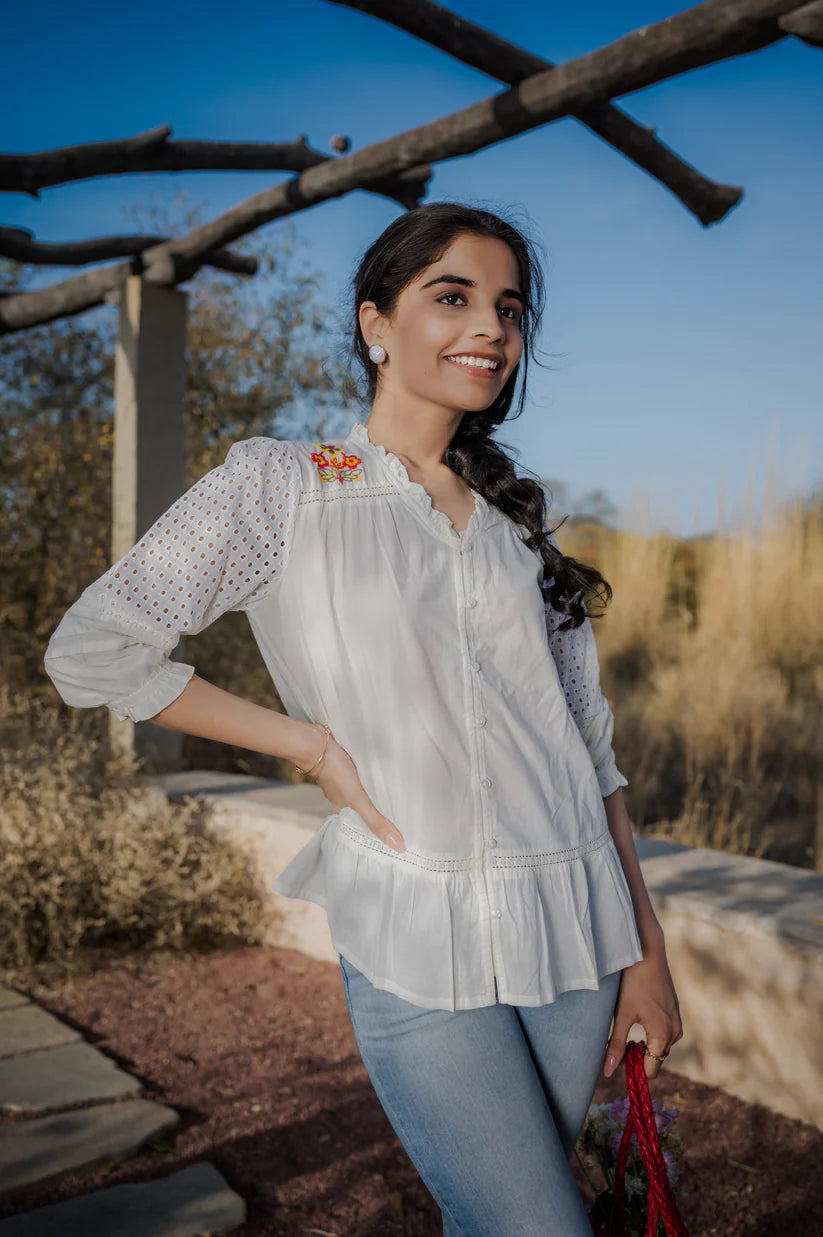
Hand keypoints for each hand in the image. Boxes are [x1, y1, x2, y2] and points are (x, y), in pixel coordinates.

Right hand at [313, 732, 406, 852]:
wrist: (320, 746)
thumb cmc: (336, 773)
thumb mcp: (358, 801)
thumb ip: (375, 821)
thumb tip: (397, 845)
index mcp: (345, 815)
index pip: (365, 833)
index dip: (380, 839)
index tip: (400, 846)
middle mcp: (346, 804)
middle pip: (367, 817)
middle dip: (383, 823)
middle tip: (407, 830)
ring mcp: (347, 789)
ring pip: (367, 801)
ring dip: (380, 805)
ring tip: (401, 810)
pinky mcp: (351, 775)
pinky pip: (366, 786)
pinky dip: (375, 789)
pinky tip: (385, 786)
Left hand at [602, 937, 683, 1080]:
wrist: (647, 953)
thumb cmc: (633, 983)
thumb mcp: (622, 1015)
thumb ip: (616, 1045)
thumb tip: (607, 1071)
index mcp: (663, 1035)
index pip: (651, 1070)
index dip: (634, 1070)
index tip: (618, 1061)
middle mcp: (675, 1031)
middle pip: (656, 1058)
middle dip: (638, 1057)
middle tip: (618, 1043)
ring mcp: (677, 1020)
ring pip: (661, 1045)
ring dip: (645, 1045)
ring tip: (626, 1028)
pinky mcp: (675, 1011)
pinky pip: (665, 1032)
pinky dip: (652, 1033)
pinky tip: (637, 1018)